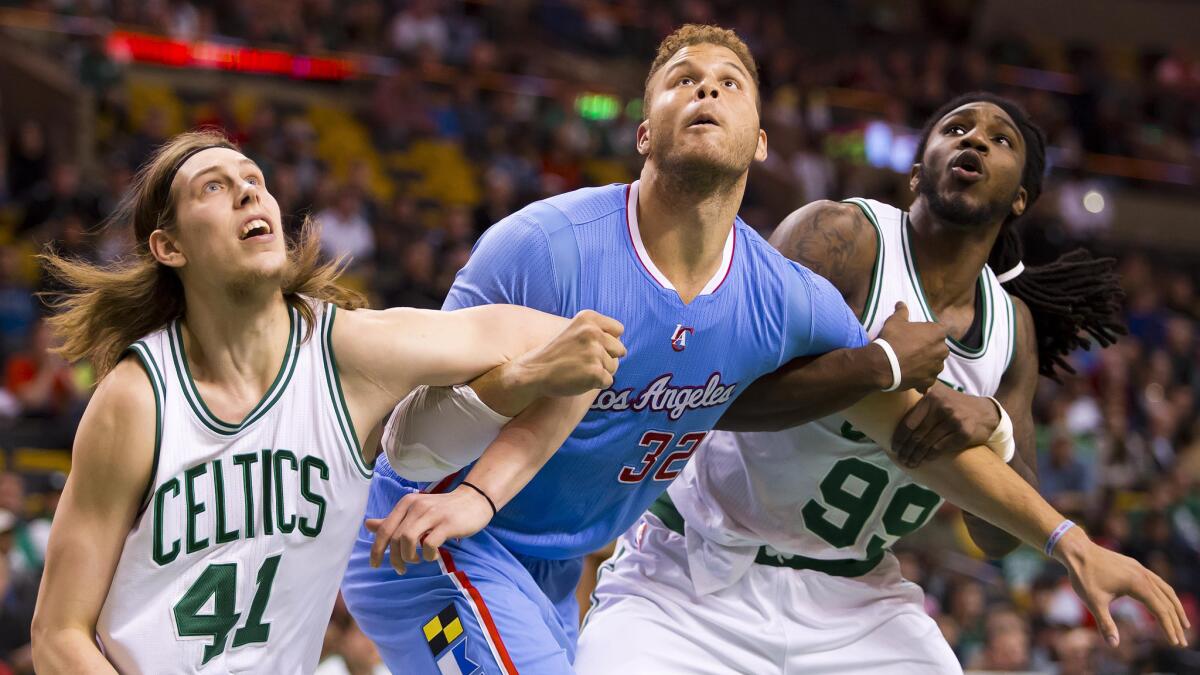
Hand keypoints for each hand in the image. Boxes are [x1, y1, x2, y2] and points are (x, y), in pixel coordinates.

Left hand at [364, 486, 494, 573]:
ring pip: (408, 540)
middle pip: (395, 537)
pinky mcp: (447, 523)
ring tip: (417, 560)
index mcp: (406, 503)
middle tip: (401, 568)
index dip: (377, 549)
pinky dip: (428, 555)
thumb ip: (393, 520)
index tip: (375, 565)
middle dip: (395, 558)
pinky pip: (429, 544)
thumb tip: (368, 525)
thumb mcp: (416, 512)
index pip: (385, 529)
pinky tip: (433, 555)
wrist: (474, 500)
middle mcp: (417, 506)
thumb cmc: (443, 509)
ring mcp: (432, 514)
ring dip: (409, 556)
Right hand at [511, 310, 625, 396]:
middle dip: (607, 358)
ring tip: (579, 370)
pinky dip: (597, 384)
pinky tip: (579, 379)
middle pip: (620, 349)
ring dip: (600, 372)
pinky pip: (608, 381)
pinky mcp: (595, 372)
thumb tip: (622, 345)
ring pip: (614, 367)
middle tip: (585, 361)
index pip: (618, 330)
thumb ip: (597, 331)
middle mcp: (593, 332)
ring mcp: (594, 352)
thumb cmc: (556, 353)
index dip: (608, 341)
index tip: (591, 347)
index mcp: (589, 318)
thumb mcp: (575, 330)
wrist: (534, 372)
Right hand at [877, 302, 948, 392]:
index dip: (929, 331)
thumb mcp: (894, 321)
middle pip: (940, 347)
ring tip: (912, 363)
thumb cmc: (892, 339)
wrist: (884, 364)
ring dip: (928, 363)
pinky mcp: (929, 381)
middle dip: (931, 348)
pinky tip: (912, 375)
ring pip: (935, 363)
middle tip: (915, 348)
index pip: (940, 329)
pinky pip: (928, 378)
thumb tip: (901, 303)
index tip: (919, 334)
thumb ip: (901, 312)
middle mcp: (942, 350)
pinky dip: (922, 377)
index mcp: (938, 333)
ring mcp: (937, 367)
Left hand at [891, 385, 998, 466]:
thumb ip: (920, 401)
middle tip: (900, 458)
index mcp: (931, 397)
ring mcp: (954, 420)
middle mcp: (942, 407)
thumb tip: (890, 411)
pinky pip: (940, 448)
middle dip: (906, 450)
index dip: (899, 437)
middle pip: (917, 434)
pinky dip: (930, 456)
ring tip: (909, 463)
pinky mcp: (963, 433)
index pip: (909, 421)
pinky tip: (924, 460)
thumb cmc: (954, 406)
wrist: (985, 412)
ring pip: (927, 443)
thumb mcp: (938, 396)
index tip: (894, 447)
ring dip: (916, 456)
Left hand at [1057, 530, 1188, 647]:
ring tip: (1183, 624)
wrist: (1077, 550)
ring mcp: (1140, 569)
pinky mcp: (1135, 566)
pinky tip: (1165, 603)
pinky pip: (1157, 582)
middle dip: (1176, 623)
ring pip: (1166, 590)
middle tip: (1183, 642)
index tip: (1175, 643)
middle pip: (1167, 602)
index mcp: (1137, 584)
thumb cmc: (1084, 576)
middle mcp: (1143, 575)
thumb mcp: (1093, 602)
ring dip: (1175, 608)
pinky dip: (1165, 595)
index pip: (1160, 610)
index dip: (1168, 628)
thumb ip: (1105, 624)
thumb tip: (1113, 645)